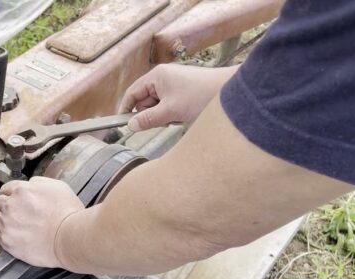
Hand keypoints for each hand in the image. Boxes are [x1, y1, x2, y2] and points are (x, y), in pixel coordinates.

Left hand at [0, 177, 83, 267]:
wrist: (69, 238)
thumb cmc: (67, 214)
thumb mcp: (57, 186)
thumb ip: (38, 182)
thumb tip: (29, 184)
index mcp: (22, 191)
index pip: (6, 188)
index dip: (11, 194)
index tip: (14, 200)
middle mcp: (11, 206)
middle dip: (6, 206)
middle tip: (16, 213)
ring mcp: (7, 224)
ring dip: (1, 219)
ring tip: (14, 224)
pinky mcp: (6, 241)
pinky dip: (3, 233)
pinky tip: (15, 234)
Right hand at [119, 64, 237, 130]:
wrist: (231, 93)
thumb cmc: (201, 96)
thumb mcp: (171, 111)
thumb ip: (148, 119)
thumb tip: (131, 125)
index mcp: (157, 76)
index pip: (133, 92)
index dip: (126, 108)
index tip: (123, 123)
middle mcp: (164, 77)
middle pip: (145, 100)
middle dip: (152, 113)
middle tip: (165, 120)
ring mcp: (174, 84)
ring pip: (158, 105)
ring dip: (164, 115)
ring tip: (179, 116)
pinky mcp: (183, 91)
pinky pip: (169, 106)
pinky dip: (174, 113)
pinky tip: (185, 115)